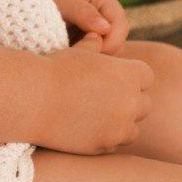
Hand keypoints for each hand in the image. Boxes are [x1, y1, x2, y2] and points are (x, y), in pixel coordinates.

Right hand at [38, 31, 154, 154]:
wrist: (34, 100)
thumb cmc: (55, 71)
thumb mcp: (78, 52)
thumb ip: (95, 45)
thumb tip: (98, 35)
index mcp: (129, 74)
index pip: (146, 77)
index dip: (131, 77)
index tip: (114, 79)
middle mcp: (131, 101)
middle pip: (144, 104)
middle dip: (129, 102)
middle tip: (105, 99)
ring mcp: (120, 127)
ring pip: (133, 128)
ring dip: (121, 123)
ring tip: (96, 115)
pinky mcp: (106, 145)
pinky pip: (115, 144)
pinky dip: (106, 138)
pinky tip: (86, 128)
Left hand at [44, 0, 129, 53]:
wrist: (17, 2)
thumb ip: (82, 11)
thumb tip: (105, 28)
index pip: (119, 23)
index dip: (112, 40)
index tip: (94, 51)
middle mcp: (100, 14)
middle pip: (117, 41)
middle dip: (103, 52)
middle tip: (79, 58)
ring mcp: (91, 30)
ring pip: (105, 52)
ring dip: (91, 57)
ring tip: (69, 57)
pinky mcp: (80, 44)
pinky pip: (90, 57)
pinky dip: (81, 61)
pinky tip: (66, 60)